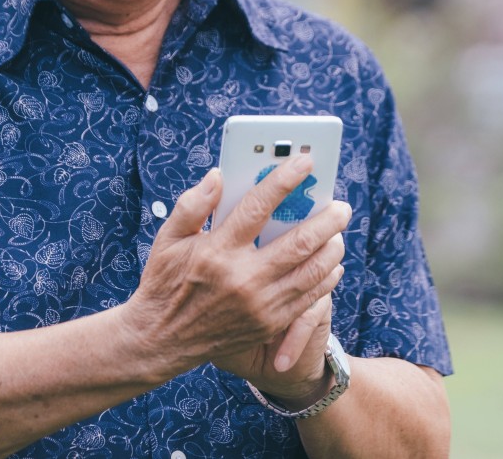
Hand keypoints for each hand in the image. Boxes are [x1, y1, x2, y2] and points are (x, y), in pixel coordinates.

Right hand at [120, 156, 349, 386]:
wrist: (162, 340)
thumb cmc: (165, 282)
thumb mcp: (168, 239)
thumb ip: (193, 204)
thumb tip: (219, 175)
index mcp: (218, 251)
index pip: (259, 206)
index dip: (285, 180)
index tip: (305, 162)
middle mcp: (243, 278)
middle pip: (299, 242)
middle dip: (326, 219)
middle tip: (341, 204)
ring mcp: (260, 305)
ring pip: (311, 271)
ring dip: (332, 247)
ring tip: (339, 231)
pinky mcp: (268, 324)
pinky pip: (308, 298)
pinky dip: (325, 278)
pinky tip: (331, 263)